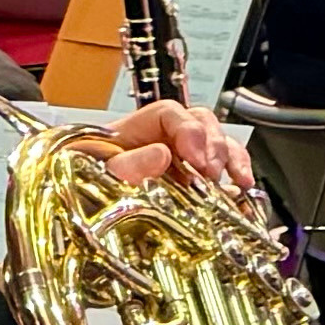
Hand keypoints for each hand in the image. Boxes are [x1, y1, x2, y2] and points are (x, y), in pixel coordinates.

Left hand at [76, 98, 255, 198]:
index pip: (170, 113)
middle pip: (202, 123)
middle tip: (211, 172)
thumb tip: (161, 154)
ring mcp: (184, 160)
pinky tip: (240, 189)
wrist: (84, 210)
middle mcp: (166, 139)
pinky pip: (225, 171)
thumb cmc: (86, 185)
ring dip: (231, 159)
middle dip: (213, 146)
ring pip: (219, 144)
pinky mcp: (197, 183)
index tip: (194, 155)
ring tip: (235, 180)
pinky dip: (236, 177)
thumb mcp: (100, 172)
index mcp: (139, 129)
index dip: (188, 130)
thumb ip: (127, 163)